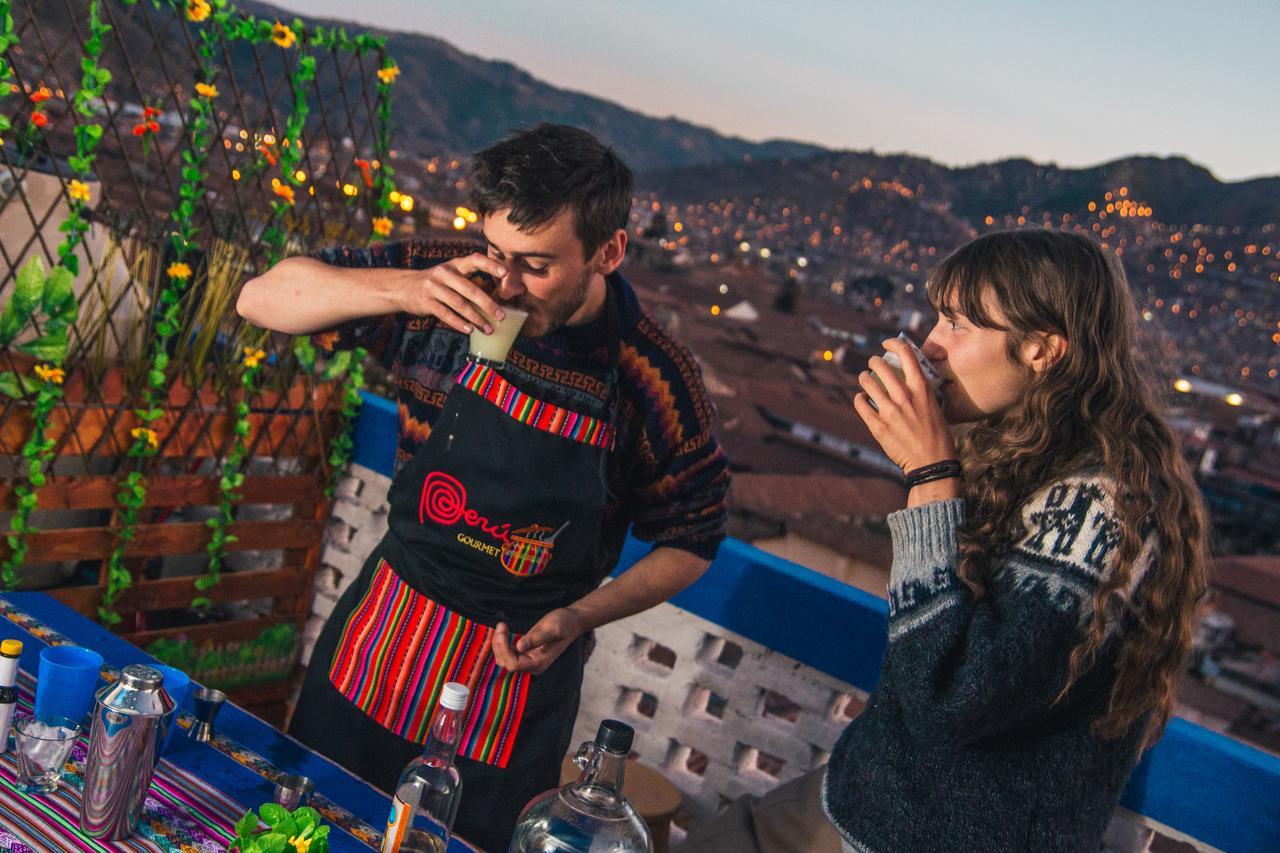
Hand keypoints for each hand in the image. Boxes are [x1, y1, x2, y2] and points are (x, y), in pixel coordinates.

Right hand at [394, 253, 508, 333]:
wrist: (403, 287)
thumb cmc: (437, 283)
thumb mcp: (450, 275)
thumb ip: (469, 280)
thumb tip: (498, 297)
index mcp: (455, 264)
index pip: (475, 260)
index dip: (491, 265)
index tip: (506, 273)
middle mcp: (444, 273)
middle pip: (469, 289)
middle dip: (487, 304)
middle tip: (501, 316)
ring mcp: (434, 287)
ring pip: (459, 304)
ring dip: (476, 318)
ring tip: (489, 329)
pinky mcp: (426, 302)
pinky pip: (446, 314)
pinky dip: (459, 323)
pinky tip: (469, 330)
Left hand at [491, 608, 586, 674]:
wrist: (572, 622)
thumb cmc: (564, 624)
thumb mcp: (552, 628)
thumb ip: (536, 638)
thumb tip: (519, 647)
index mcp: (539, 662)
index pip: (513, 664)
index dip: (504, 650)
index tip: (503, 631)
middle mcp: (533, 665)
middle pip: (506, 663)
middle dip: (499, 646)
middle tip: (501, 625)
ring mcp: (529, 660)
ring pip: (505, 659)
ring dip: (498, 644)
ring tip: (501, 626)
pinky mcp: (526, 653)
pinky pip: (508, 653)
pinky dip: (502, 643)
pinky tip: (503, 630)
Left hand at [853, 338, 955, 472]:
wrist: (932, 462)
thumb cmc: (936, 434)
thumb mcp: (934, 406)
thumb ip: (919, 391)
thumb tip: (907, 378)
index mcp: (921, 388)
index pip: (906, 354)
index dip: (893, 344)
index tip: (886, 343)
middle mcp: (904, 396)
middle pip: (880, 366)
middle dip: (873, 362)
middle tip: (872, 365)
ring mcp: (890, 411)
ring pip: (866, 382)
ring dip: (863, 378)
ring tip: (864, 379)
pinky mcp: (878, 426)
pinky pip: (860, 403)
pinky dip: (859, 399)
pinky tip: (862, 399)